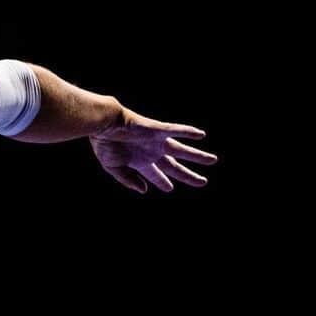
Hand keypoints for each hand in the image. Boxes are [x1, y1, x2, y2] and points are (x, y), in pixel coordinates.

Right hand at [89, 106, 218, 193]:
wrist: (103, 125)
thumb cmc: (104, 145)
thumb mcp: (113, 168)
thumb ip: (128, 180)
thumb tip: (144, 190)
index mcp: (140, 162)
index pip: (157, 174)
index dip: (164, 182)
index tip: (170, 189)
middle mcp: (151, 152)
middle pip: (174, 166)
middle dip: (188, 175)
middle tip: (202, 182)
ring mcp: (156, 141)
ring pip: (182, 150)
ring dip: (197, 156)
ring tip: (213, 161)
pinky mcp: (158, 130)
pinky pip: (176, 130)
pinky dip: (188, 132)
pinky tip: (201, 135)